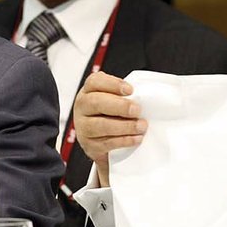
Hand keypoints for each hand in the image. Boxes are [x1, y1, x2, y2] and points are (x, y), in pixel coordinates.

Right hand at [73, 71, 146, 186]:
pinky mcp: (90, 145)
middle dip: (119, 106)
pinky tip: (136, 138)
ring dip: (124, 126)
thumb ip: (123, 95)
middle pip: (95, 103)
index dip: (113, 84)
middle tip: (137, 110)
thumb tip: (143, 97)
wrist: (101, 141)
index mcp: (88, 91)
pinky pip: (107, 143)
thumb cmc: (109, 114)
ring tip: (141, 126)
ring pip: (100, 126)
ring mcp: (83, 127)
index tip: (130, 90)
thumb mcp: (113, 99)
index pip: (95, 82)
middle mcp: (82, 107)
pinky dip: (124, 140)